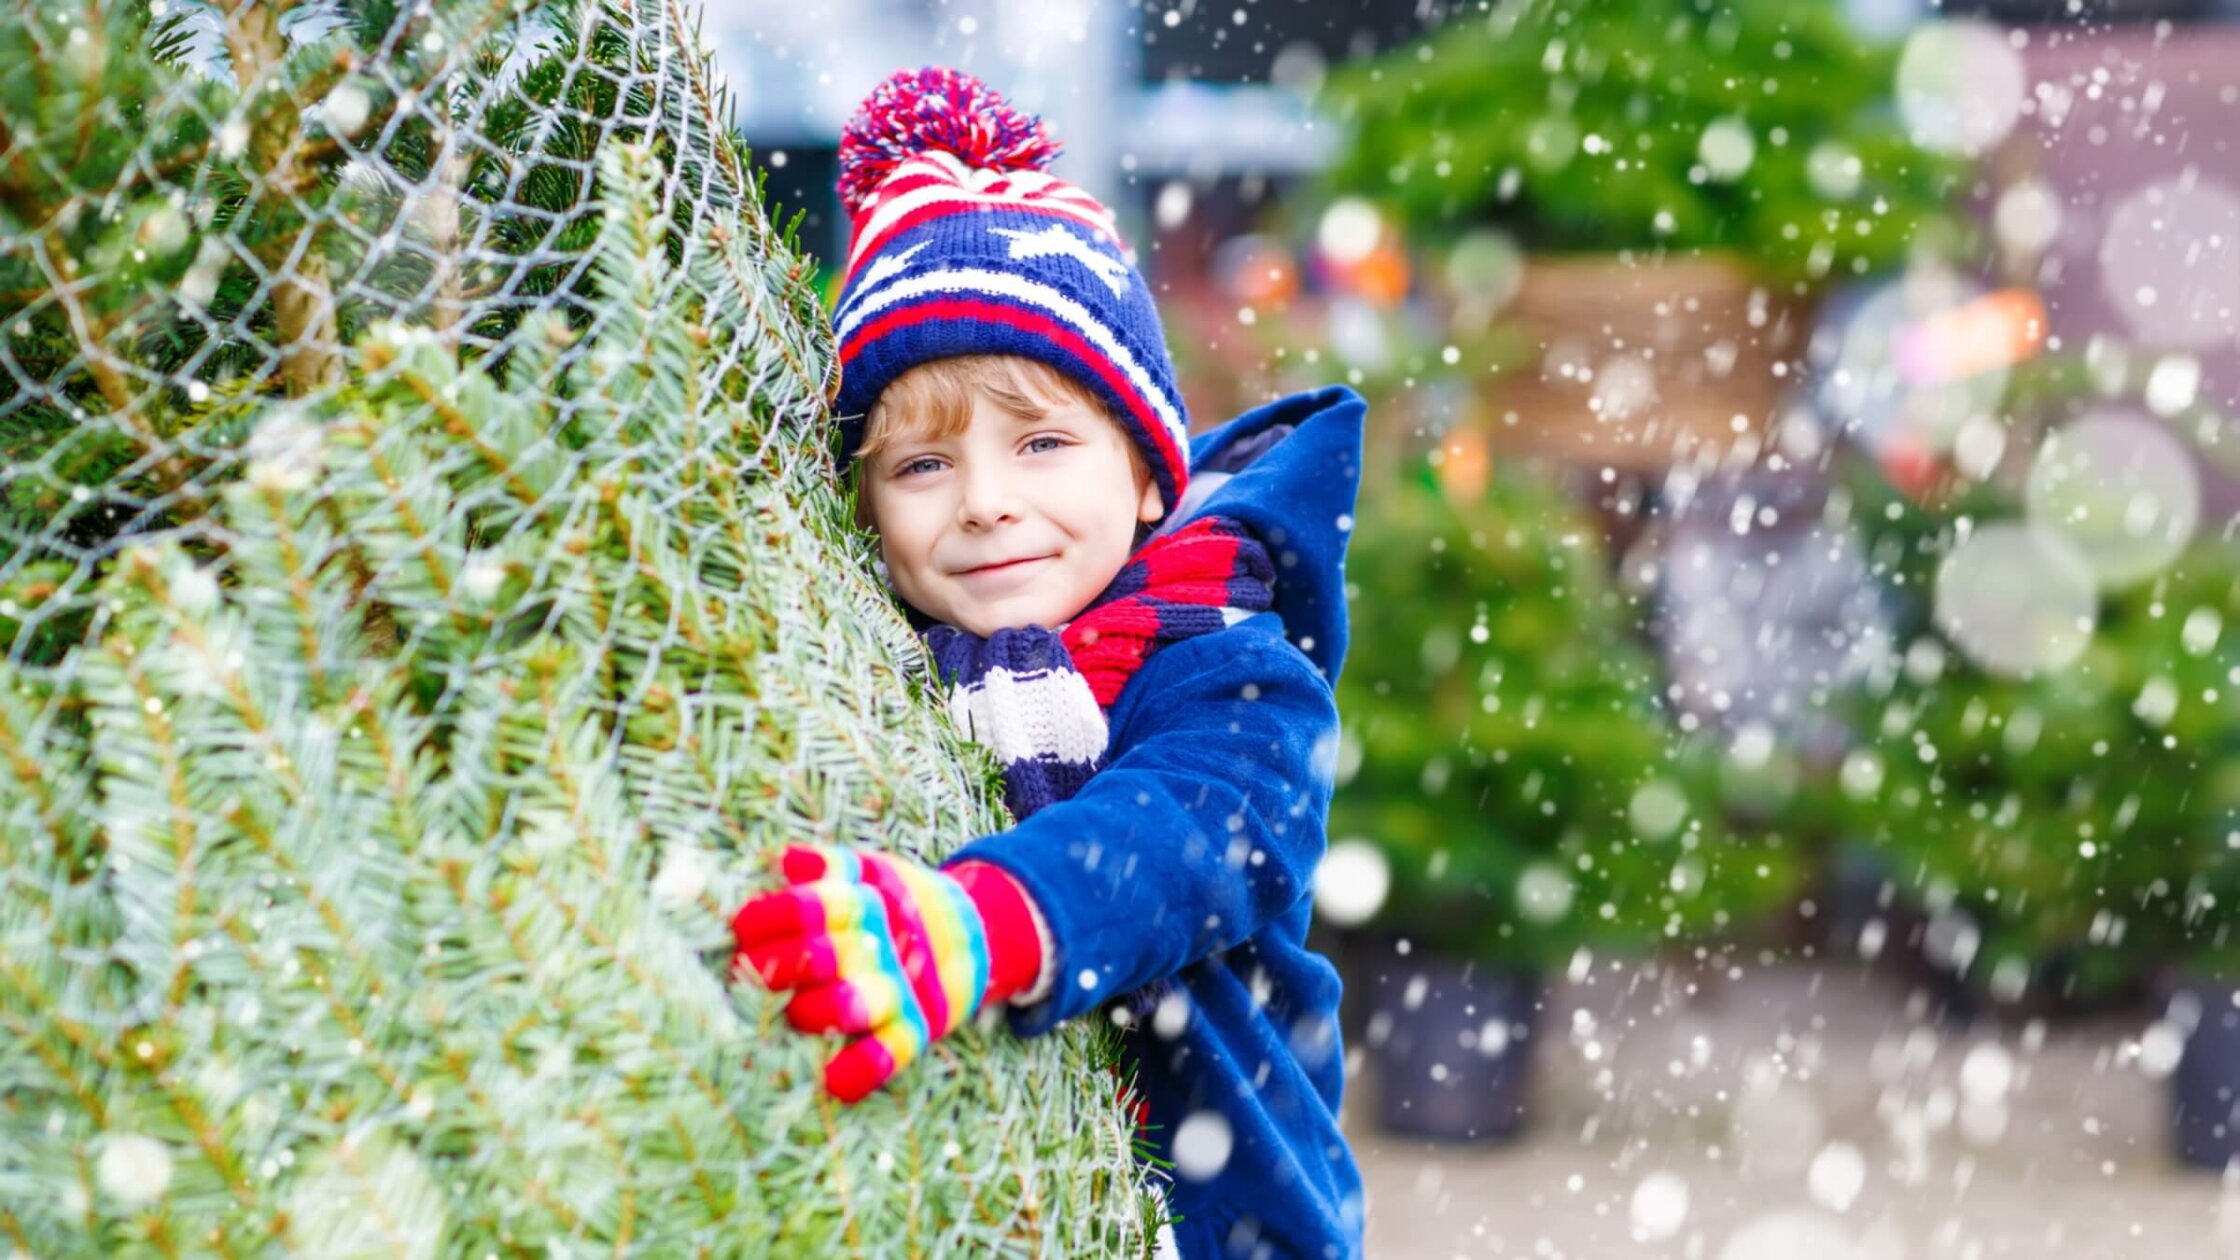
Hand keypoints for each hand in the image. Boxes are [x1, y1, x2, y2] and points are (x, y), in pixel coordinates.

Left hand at [731, 844, 1040, 1101]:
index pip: (812, 906)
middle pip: (824, 955)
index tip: (739, 927)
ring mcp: (901, 989)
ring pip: (854, 1004)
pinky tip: (833, 1082)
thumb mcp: (870, 871)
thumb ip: (827, 865)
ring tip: (787, 1013)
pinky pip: (893, 1054)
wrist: (971, 934)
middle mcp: (883, 945)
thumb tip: (782, 860)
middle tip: (742, 971)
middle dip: (776, 966)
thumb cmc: (893, 905)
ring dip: (814, 1011)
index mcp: (868, 901)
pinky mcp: (918, 1029)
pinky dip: (864, 1070)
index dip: (770, 916)